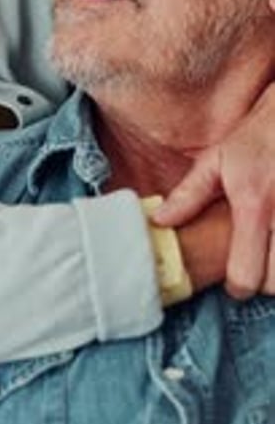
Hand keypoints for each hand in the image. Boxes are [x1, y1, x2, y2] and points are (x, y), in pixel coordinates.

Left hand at [153, 84, 274, 298]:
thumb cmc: (258, 138)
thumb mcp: (218, 159)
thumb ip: (190, 194)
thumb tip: (159, 220)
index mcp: (254, 206)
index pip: (245, 274)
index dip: (236, 285)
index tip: (234, 279)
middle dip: (264, 281)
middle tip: (256, 263)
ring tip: (271, 253)